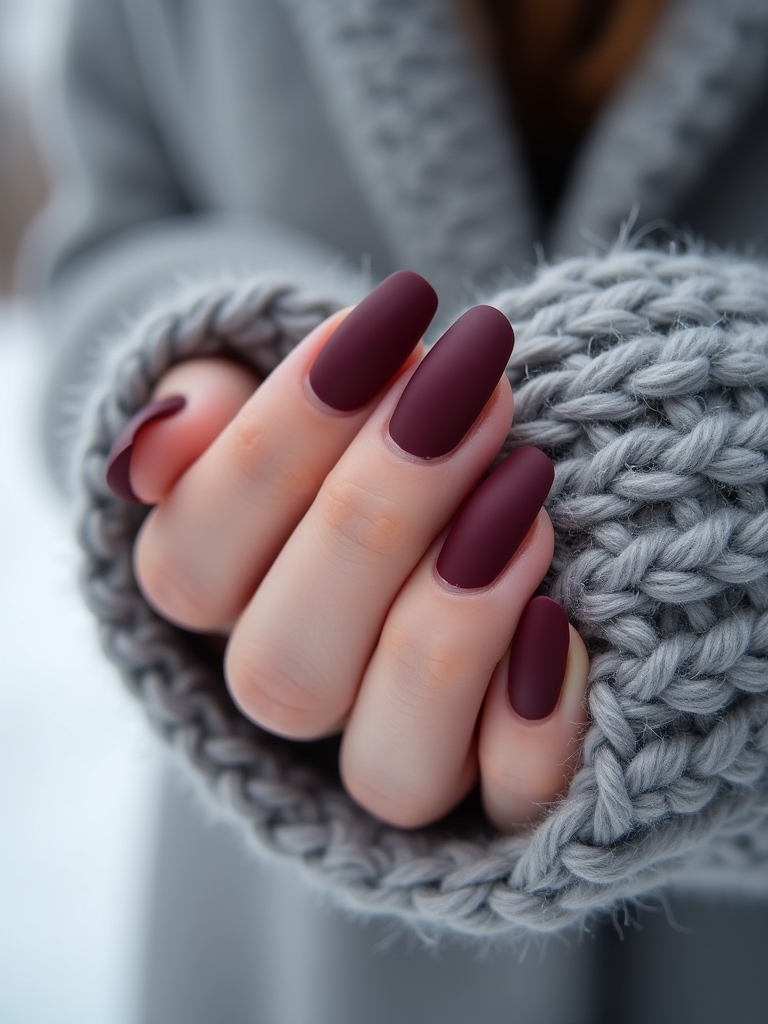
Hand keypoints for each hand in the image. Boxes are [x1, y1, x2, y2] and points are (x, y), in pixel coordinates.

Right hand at [110, 272, 589, 831]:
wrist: (454, 492)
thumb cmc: (357, 430)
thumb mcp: (270, 389)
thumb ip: (200, 402)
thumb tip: (159, 438)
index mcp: (214, 611)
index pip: (194, 564)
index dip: (283, 439)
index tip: (391, 322)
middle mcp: (291, 700)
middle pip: (285, 670)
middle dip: (380, 517)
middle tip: (473, 386)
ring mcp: (391, 756)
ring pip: (388, 764)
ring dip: (451, 627)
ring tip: (526, 487)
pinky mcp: (498, 797)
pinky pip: (510, 808)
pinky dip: (534, 734)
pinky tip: (564, 621)